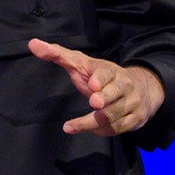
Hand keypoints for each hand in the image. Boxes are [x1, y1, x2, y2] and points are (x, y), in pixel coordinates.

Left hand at [28, 39, 165, 136]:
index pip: (107, 73)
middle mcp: (125, 86)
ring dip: (94, 122)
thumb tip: (32, 44)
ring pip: (114, 115)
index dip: (101, 78)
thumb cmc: (100, 76)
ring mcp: (132, 103)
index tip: (92, 84)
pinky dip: (102, 130)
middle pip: (116, 93)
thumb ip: (57, 54)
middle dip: (105, 98)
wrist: (141, 88)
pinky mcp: (135, 119)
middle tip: (94, 102)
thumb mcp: (80, 63)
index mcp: (111, 71)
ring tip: (71, 126)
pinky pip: (118, 128)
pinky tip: (88, 130)